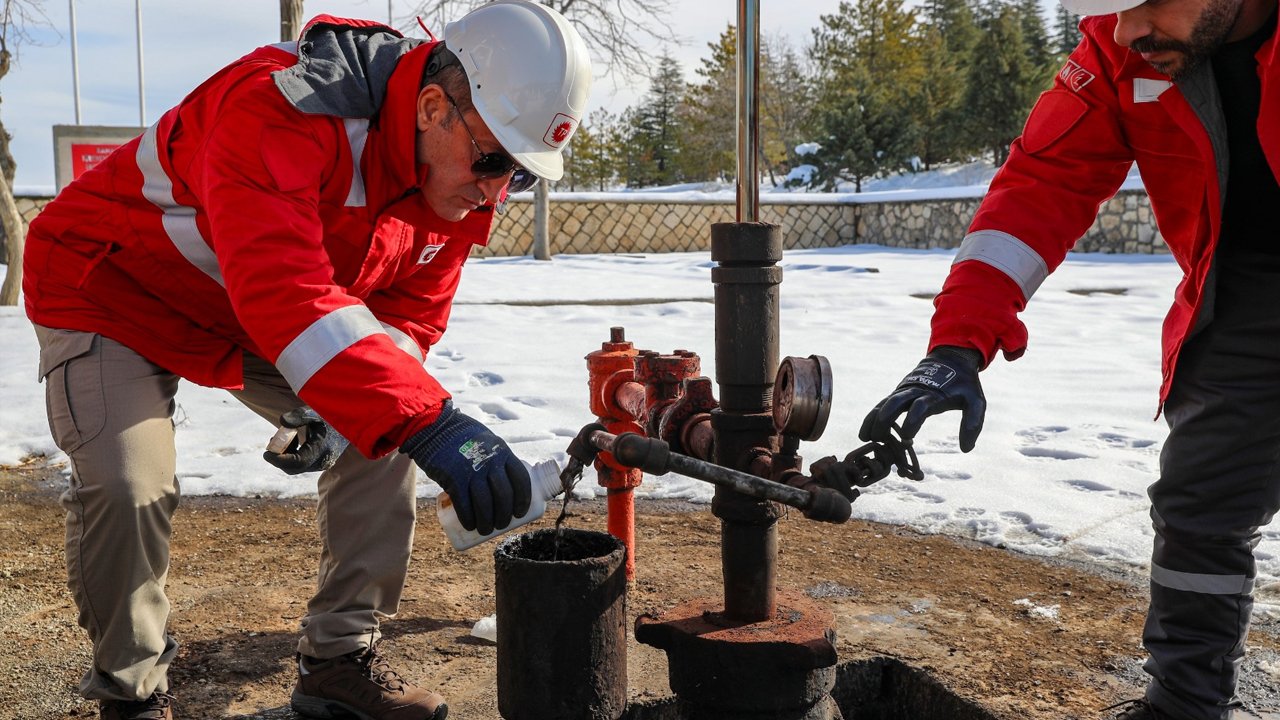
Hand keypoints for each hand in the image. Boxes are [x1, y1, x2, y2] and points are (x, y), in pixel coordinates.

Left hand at [263, 406, 349, 473]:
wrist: (351, 421)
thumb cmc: (331, 414)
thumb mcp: (315, 412)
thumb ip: (299, 416)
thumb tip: (282, 421)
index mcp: (322, 449)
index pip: (297, 462)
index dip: (279, 460)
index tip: (266, 453)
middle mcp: (323, 460)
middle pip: (294, 468)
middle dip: (280, 457)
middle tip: (271, 441)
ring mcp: (323, 464)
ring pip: (297, 466)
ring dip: (286, 453)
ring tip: (284, 434)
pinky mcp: (321, 463)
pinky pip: (302, 463)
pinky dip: (293, 453)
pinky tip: (294, 438)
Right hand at [400, 402, 531, 534]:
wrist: (434, 427)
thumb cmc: (464, 438)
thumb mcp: (487, 442)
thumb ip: (497, 459)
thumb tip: (506, 484)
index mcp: (502, 452)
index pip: (520, 479)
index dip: (523, 499)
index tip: (521, 512)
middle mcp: (490, 461)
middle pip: (504, 496)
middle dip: (504, 515)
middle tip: (501, 525)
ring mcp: (471, 470)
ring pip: (485, 504)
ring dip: (487, 522)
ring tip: (485, 530)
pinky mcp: (453, 478)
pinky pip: (464, 504)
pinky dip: (469, 519)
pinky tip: (470, 526)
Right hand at [860, 346, 985, 452]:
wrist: (951, 358)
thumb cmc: (964, 384)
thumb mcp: (976, 401)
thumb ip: (973, 423)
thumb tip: (966, 448)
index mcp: (934, 393)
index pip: (920, 406)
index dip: (912, 421)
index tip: (906, 437)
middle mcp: (915, 390)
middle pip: (895, 402)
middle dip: (884, 419)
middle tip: (879, 438)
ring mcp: (904, 390)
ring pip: (884, 403)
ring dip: (873, 419)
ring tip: (866, 438)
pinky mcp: (899, 392)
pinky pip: (882, 404)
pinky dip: (872, 417)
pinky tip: (865, 433)